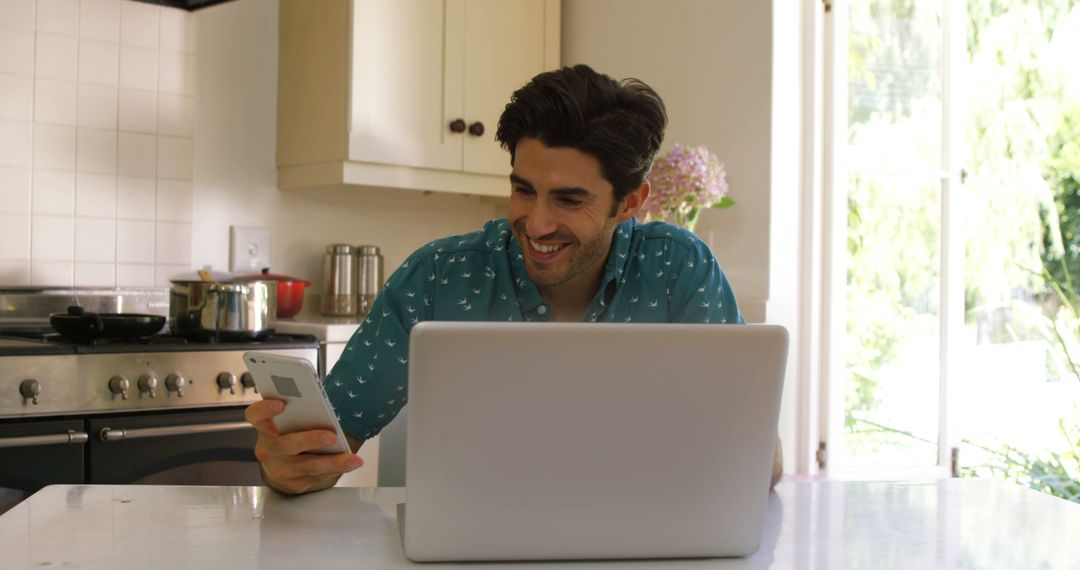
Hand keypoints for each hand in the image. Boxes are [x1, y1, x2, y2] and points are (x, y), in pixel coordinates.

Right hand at [244, 399, 362, 494]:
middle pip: (286, 444)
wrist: (283, 470)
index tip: (281, 404)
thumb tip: (322, 408)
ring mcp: (279, 470)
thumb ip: (299, 415)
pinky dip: (336, 469)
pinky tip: (350, 464)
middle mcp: (268, 450)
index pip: (255, 416)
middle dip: (309, 440)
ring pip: (306, 466)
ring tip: (351, 458)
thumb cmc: (290, 438)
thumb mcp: (290, 425)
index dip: (264, 409)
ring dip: (332, 462)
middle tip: (331, 436)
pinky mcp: (293, 484)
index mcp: (265, 428)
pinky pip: (316, 477)